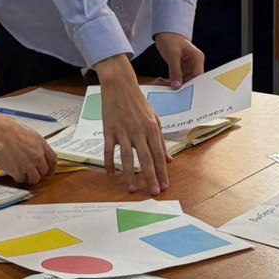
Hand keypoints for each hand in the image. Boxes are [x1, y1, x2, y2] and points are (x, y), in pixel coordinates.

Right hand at [0, 110, 56, 184]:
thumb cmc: (8, 129)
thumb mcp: (28, 132)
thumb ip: (34, 143)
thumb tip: (35, 150)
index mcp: (41, 144)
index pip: (53, 159)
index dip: (52, 168)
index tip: (48, 172)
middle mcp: (37, 156)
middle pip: (44, 171)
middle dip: (38, 173)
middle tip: (31, 172)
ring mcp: (28, 165)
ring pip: (34, 178)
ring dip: (28, 177)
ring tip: (21, 173)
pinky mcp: (18, 171)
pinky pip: (21, 179)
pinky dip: (17, 177)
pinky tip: (13, 172)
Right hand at [94, 54, 169, 194]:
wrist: (120, 85)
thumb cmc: (139, 103)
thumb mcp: (154, 119)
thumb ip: (161, 141)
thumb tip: (170, 160)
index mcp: (152, 128)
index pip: (159, 154)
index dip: (162, 171)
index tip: (165, 186)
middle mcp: (139, 131)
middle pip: (145, 158)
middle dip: (151, 177)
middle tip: (154, 192)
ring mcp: (123, 131)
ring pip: (127, 157)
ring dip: (130, 175)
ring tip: (133, 189)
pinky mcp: (109, 130)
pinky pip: (108, 150)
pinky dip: (109, 163)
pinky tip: (112, 175)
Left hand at [153, 32, 204, 88]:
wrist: (165, 32)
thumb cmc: (171, 38)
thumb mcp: (173, 54)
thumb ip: (175, 70)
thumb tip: (176, 86)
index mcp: (197, 59)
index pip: (197, 77)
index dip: (190, 86)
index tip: (180, 94)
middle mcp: (194, 64)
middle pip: (189, 81)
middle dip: (177, 87)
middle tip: (166, 92)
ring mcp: (187, 67)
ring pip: (181, 82)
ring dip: (170, 85)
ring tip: (158, 85)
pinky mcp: (180, 69)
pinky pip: (175, 78)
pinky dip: (167, 81)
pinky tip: (158, 81)